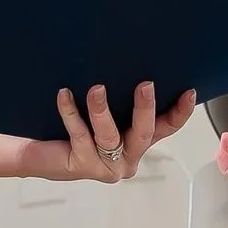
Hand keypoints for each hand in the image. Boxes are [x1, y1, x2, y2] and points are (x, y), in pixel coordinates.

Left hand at [25, 82, 198, 183]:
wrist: (38, 152)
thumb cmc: (73, 128)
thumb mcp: (102, 111)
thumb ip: (120, 98)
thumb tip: (130, 61)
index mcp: (137, 142)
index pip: (165, 128)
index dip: (180, 112)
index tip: (189, 91)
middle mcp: (127, 157)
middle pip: (144, 134)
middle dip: (145, 108)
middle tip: (146, 85)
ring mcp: (106, 166)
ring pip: (109, 136)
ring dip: (102, 111)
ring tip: (97, 89)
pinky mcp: (83, 165)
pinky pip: (79, 135)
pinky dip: (72, 112)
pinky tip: (65, 95)